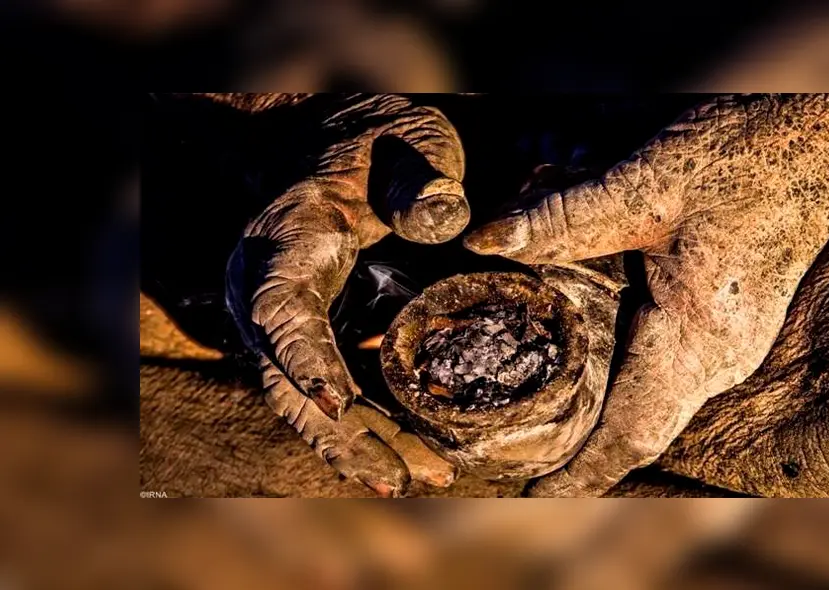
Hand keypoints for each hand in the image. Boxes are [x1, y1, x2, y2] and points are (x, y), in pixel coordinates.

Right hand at [224, 94, 466, 495]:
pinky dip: (376, 430)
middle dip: (344, 435)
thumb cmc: (386, 148)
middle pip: (289, 379)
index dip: (300, 354)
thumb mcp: (411, 144)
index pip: (279, 304)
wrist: (358, 157)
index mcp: (286, 239)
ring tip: (430, 476)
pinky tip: (424, 458)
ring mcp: (290, 323)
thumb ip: (421, 176)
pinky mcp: (318, 341)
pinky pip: (336, 395)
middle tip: (401, 479)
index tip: (335, 402)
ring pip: (311, 403)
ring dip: (367, 445)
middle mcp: (270, 290)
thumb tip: (442, 216)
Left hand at [465, 94, 828, 495]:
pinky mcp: (730, 327)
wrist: (823, 138)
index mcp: (702, 335)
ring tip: (544, 429)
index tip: (531, 493)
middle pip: (643, 432)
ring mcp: (732, 346)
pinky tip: (592, 379)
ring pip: (659, 410)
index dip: (580, 470)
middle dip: (583, 455)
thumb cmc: (746, 153)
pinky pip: (673, 383)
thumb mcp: (648, 181)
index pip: (633, 432)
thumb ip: (566, 218)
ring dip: (605, 425)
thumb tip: (486, 241)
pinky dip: (629, 394)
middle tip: (517, 455)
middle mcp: (723, 356)